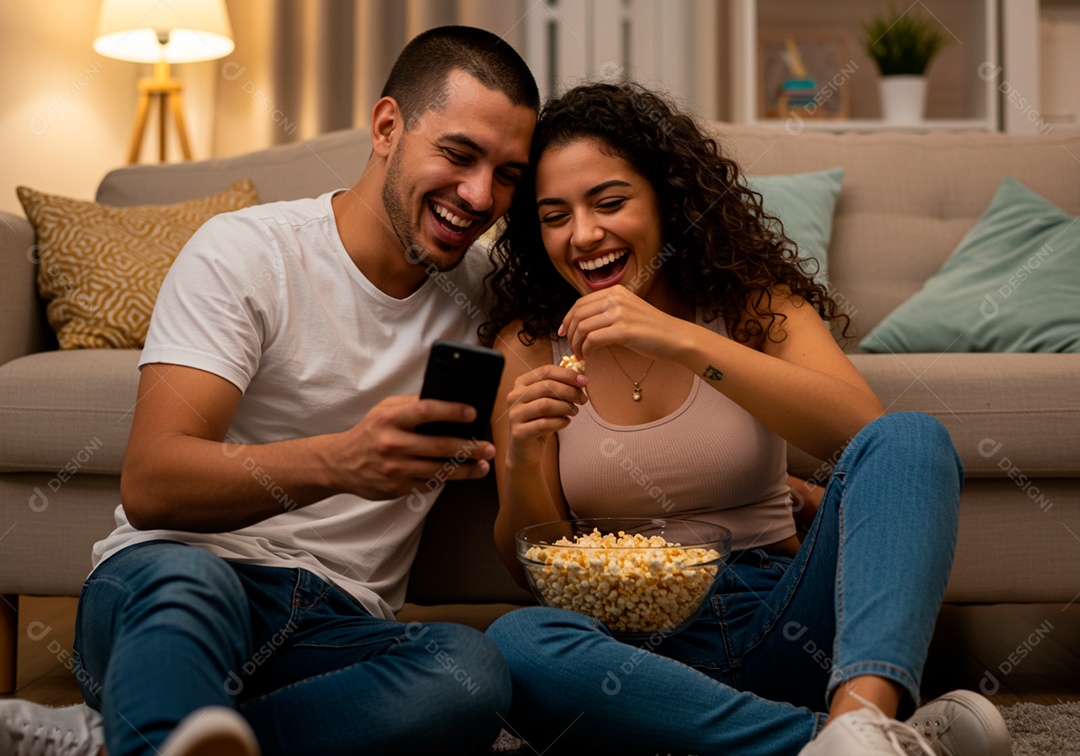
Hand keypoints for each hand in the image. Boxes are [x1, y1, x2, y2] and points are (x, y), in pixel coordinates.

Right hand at [331, 395, 495, 499]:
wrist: (340, 463)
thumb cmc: (369, 432)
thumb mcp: (384, 410)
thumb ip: (411, 404)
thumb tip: (446, 400)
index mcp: (390, 419)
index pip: (426, 411)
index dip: (452, 411)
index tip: (473, 413)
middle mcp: (392, 444)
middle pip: (439, 446)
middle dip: (469, 447)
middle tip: (489, 448)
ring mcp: (395, 469)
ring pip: (438, 470)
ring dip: (465, 470)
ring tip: (483, 466)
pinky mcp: (397, 488)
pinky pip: (429, 484)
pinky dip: (445, 479)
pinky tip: (457, 475)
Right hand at [504, 364, 587, 467]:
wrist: (525, 449)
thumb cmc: (539, 421)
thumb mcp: (548, 401)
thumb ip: (560, 388)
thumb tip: (581, 378)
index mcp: (521, 383)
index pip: (545, 371)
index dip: (567, 374)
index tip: (584, 381)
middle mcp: (515, 396)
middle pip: (547, 387)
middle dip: (570, 391)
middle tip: (583, 399)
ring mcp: (515, 414)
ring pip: (545, 405)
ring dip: (565, 407)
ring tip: (574, 411)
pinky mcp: (519, 432)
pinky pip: (544, 424)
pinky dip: (560, 421)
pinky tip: (566, 422)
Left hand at [558, 285, 685, 360]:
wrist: (676, 337)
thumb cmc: (652, 329)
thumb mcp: (628, 311)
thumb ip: (608, 312)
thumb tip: (584, 324)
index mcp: (616, 291)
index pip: (580, 303)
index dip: (568, 319)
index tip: (564, 333)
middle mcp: (616, 299)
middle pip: (578, 315)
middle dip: (570, 334)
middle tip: (573, 348)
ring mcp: (620, 313)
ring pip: (583, 327)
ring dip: (577, 344)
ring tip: (581, 354)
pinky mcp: (624, 330)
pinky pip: (593, 339)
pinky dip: (586, 349)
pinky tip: (589, 356)